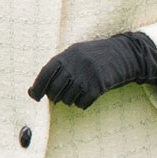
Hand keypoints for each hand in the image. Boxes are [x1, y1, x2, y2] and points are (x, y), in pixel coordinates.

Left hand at [28, 32, 156, 109]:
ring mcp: (87, 75)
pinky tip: (88, 96)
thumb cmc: (96, 56)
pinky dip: (83, 103)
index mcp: (68, 54)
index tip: (34, 96)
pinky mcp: (98, 86)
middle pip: (55, 90)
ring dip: (70, 100)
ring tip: (78, 92)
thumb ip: (57, 68)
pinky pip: (82, 103)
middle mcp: (76, 64)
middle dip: (55, 97)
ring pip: (67, 99)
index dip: (38, 87)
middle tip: (59, 96)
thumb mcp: (76, 54)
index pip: (46, 73)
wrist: (123, 54)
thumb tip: (32, 91)